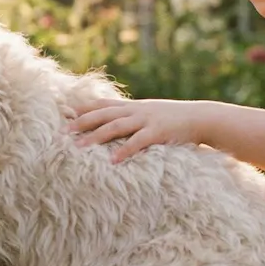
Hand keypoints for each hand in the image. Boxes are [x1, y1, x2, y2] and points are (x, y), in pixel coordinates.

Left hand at [67, 98, 207, 162]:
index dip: (83, 108)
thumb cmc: (174, 119)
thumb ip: (133, 117)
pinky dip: (124, 151)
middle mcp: (136, 110)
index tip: (64, 113)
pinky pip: (138, 142)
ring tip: (79, 146)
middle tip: (63, 131)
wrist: (201, 117)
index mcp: (133, 106)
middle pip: (103, 114)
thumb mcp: (150, 113)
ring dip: (96, 136)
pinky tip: (112, 161)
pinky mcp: (158, 132)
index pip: (103, 104)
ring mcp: (146, 120)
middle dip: (82, 121)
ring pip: (115, 127)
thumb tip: (115, 123)